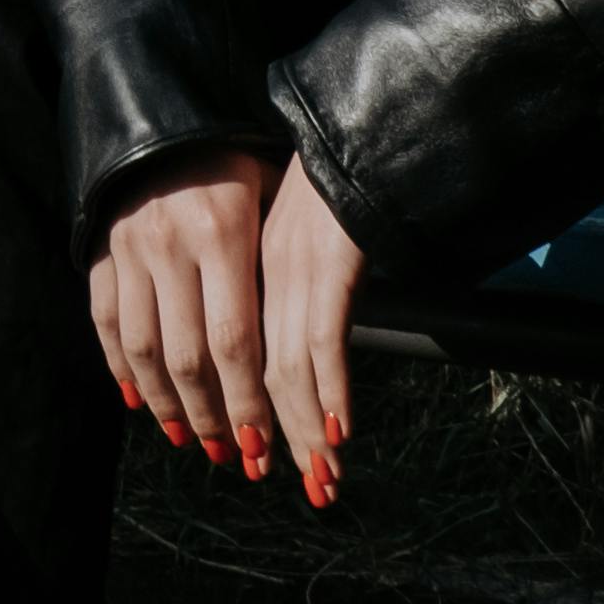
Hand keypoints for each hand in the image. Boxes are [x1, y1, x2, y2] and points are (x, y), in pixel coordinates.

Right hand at [91, 144, 283, 490]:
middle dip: (214, 417)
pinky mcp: (101, 252)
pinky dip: (122, 369)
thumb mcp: (271, 193)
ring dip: (169, 404)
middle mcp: (171, 245)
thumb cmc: (234, 159)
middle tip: (236, 456)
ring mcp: (129, 250)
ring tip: (191, 438)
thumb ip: (280, 261)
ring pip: (145, 350)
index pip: (235, 340)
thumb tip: (311, 348)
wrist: (159, 114)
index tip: (266, 444)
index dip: (248, 400)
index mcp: (222, 231)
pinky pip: (107, 324)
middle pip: (190, 357)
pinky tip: (142, 401)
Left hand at [257, 155, 366, 508]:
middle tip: (301, 487)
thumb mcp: (306, 229)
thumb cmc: (344, 170)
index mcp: (254, 261)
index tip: (260, 453)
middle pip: (259, 370)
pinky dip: (329, 390)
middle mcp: (266, 268)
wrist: (364, 116)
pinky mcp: (331, 261)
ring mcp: (297, 265)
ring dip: (304, 431)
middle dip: (279, 435)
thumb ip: (300, 277)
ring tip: (322, 478)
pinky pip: (323, 338)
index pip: (239, 351)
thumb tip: (309, 330)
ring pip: (287, 367)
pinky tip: (336, 431)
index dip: (250, 407)